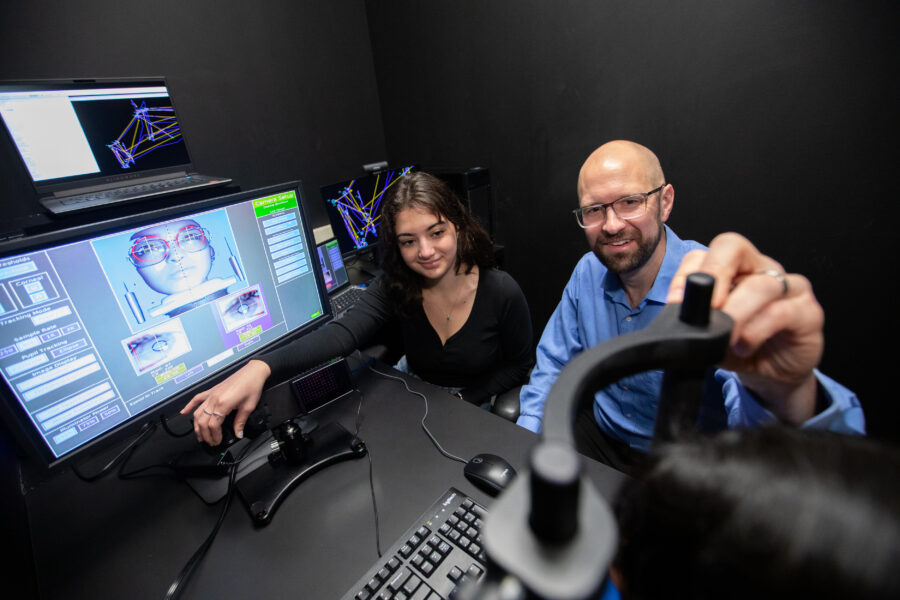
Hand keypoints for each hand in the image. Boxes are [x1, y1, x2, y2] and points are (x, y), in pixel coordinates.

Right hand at [180, 359, 271, 444]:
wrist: (253, 372)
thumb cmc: (252, 386)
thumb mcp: (249, 407)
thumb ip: (240, 422)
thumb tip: (238, 434)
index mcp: (223, 403)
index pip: (213, 425)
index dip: (214, 436)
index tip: (218, 441)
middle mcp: (214, 399)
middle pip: (202, 421)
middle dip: (205, 434)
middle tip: (210, 442)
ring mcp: (211, 394)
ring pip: (197, 413)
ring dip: (197, 426)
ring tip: (200, 435)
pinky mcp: (212, 390)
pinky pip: (197, 398)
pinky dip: (189, 406)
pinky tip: (184, 412)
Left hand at [666, 233, 822, 423]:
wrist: (775, 376)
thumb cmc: (740, 347)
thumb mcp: (709, 334)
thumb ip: (695, 321)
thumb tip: (676, 317)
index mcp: (733, 269)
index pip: (704, 253)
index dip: (685, 273)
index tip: (675, 303)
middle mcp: (761, 268)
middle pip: (733, 247)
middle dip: (712, 274)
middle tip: (704, 308)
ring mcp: (789, 287)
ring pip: (760, 284)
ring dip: (736, 312)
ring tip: (724, 336)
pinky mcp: (809, 312)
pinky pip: (782, 312)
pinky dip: (757, 330)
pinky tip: (744, 345)